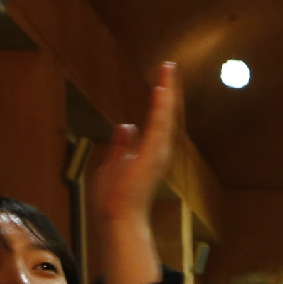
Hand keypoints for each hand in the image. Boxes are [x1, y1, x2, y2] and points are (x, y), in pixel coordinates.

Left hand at [87, 63, 181, 283]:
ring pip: (166, 116)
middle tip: (168, 66)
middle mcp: (158, 151)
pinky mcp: (153, 156)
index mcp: (149, 152)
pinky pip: (160, 126)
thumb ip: (122, 144)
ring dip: (167, 93)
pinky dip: (161, 107)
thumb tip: (126, 125)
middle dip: (168, 90)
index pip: (157, 120)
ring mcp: (158, 154)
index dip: (159, 99)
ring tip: (167, 70)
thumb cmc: (115, 197)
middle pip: (166, 114)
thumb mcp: (114, 163)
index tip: (160, 80)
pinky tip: (160, 89)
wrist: (117, 217)